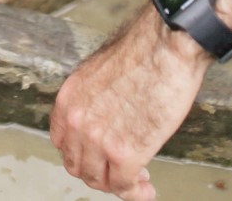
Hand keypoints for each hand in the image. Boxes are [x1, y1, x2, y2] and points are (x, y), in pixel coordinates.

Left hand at [51, 10, 208, 199]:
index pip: (63, 142)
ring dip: (119, 185)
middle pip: (77, 165)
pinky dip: (135, 192)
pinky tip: (146, 189)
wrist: (167, 46)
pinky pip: (123, 185)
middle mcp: (76, 120)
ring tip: (139, 182)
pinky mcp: (124, 153)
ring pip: (99, 179)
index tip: (100, 157)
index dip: (83, 154)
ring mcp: (97, 139)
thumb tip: (108, 117)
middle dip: (99, 172)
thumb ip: (96, 100)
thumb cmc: (146, 52)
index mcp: (69, 98)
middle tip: (121, 173)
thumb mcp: (102, 73)